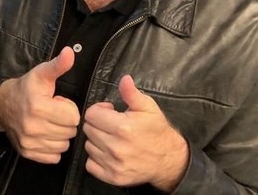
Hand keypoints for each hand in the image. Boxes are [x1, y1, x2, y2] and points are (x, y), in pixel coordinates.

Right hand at [0, 47, 79, 162]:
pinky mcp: (28, 152)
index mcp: (39, 107)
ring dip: (60, 135)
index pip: (74, 117)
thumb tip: (70, 52)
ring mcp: (30, 142)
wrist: (1, 105)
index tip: (57, 103)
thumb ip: (58, 65)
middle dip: (65, 121)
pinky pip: (54, 157)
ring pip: (64, 145)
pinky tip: (45, 135)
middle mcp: (33, 127)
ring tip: (49, 123)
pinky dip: (53, 147)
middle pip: (70, 132)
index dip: (68, 108)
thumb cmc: (26, 88)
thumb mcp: (41, 74)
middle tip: (53, 113)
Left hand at [83, 75, 188, 190]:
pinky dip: (96, 158)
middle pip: (88, 129)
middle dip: (98, 124)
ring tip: (111, 139)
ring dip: (96, 141)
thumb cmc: (156, 130)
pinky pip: (90, 164)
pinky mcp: (113, 177)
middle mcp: (116, 147)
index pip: (91, 114)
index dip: (99, 110)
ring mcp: (114, 164)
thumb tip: (124, 79)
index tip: (110, 112)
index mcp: (123, 127)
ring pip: (88, 146)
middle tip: (111, 125)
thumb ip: (131, 93)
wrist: (169, 159)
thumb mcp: (148, 107)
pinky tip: (108, 153)